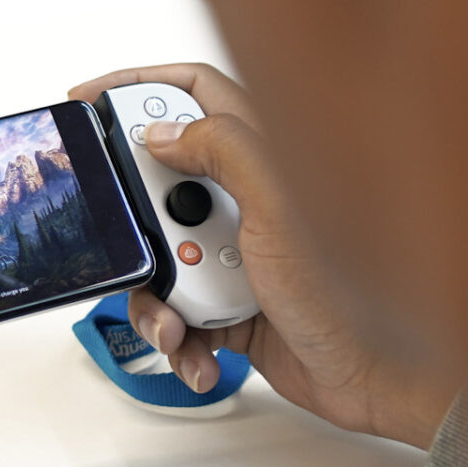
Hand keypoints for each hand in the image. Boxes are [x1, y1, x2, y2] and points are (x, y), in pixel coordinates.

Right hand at [68, 65, 455, 448]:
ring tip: (177, 323)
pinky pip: (179, 313)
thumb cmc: (353, 295)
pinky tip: (198, 352)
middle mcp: (250, 197)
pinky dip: (179, 338)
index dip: (139, 86)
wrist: (379, 380)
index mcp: (267, 154)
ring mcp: (239, 251)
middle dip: (136, 225)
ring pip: (162, 257)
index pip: (194, 93)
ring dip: (156, 298)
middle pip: (158, 186)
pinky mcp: (234, 304)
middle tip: (141, 248)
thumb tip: (162, 131)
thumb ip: (224, 151)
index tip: (88, 101)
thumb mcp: (280, 208)